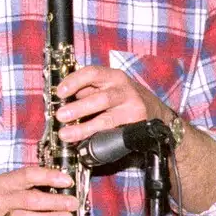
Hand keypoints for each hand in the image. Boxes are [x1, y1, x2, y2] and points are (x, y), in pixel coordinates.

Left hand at [52, 66, 166, 146]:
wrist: (156, 110)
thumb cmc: (122, 97)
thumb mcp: (106, 86)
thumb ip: (86, 90)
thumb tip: (60, 100)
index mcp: (112, 76)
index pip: (92, 73)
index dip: (74, 81)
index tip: (60, 92)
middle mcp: (124, 90)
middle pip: (101, 99)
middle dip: (78, 108)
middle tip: (60, 116)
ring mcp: (132, 109)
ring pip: (107, 119)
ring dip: (84, 128)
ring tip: (66, 134)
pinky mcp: (136, 126)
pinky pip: (114, 133)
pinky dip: (97, 138)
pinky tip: (86, 142)